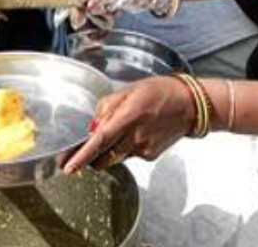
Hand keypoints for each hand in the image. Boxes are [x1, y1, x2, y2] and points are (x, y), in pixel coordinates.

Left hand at [63, 76, 195, 173]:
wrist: (190, 105)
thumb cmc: (158, 92)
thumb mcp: (128, 90)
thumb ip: (106, 108)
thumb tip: (91, 127)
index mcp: (129, 117)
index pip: (100, 141)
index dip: (82, 156)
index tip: (68, 167)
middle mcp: (135, 137)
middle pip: (103, 157)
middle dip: (89, 158)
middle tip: (78, 153)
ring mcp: (143, 149)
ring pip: (114, 159)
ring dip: (106, 153)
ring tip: (113, 135)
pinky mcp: (150, 156)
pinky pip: (128, 156)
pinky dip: (123, 149)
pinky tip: (132, 135)